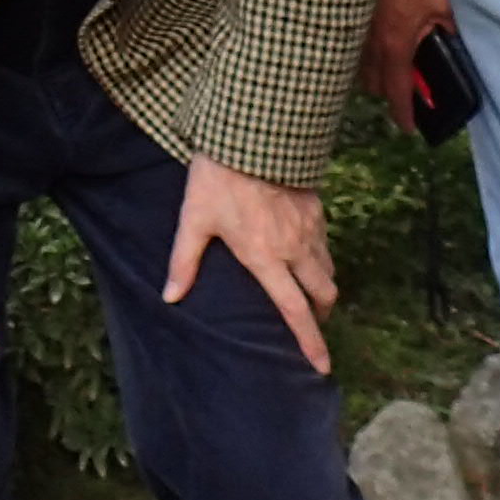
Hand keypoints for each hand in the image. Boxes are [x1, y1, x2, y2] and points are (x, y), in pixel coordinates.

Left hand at [166, 155, 338, 374]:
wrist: (251, 132)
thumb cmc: (218, 178)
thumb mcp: (194, 219)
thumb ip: (184, 262)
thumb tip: (170, 297)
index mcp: (266, 258)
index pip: (295, 311)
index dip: (310, 342)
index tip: (322, 366)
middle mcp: (295, 248)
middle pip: (323, 295)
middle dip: (321, 316)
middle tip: (310, 325)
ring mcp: (309, 228)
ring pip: (328, 270)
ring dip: (323, 288)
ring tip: (308, 294)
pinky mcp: (316, 208)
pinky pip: (326, 244)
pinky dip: (321, 259)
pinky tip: (305, 255)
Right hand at [363, 0, 454, 131]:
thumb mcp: (442, 7)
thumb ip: (449, 29)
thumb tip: (455, 42)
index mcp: (396, 50)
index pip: (398, 92)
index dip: (404, 114)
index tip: (409, 128)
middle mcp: (372, 48)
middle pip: (375, 86)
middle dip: (389, 94)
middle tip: (405, 89)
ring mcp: (358, 34)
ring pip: (361, 69)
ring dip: (375, 76)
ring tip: (391, 69)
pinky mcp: (351, 20)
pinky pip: (354, 50)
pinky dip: (365, 58)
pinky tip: (376, 47)